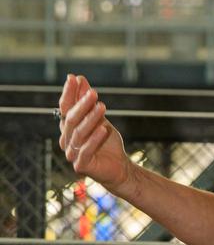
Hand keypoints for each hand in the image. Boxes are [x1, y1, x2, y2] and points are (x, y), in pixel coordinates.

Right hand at [57, 74, 133, 192]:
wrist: (118, 166)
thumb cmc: (106, 142)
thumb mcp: (99, 118)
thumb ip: (88, 101)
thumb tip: (79, 78)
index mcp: (68, 127)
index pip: (65, 108)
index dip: (69, 93)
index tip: (73, 78)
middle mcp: (66, 139)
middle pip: (71, 119)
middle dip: (82, 105)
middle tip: (93, 93)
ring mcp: (72, 153)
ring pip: (79, 133)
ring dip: (90, 119)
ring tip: (102, 107)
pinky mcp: (80, 165)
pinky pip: (86, 150)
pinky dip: (94, 139)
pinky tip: (103, 129)